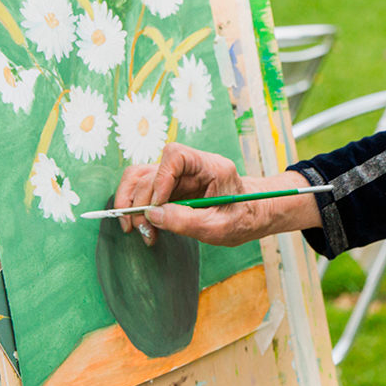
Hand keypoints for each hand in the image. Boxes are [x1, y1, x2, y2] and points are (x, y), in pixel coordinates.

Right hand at [111, 142, 321, 246]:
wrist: (252, 216)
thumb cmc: (242, 219)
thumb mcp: (219, 227)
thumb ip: (186, 220)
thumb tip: (151, 214)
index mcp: (212, 167)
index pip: (176, 155)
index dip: (160, 178)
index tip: (157, 206)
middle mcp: (193, 166)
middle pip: (152, 170)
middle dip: (141, 201)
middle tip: (142, 229)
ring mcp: (180, 176)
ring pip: (142, 177)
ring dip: (133, 203)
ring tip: (137, 229)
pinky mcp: (173, 188)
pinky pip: (146, 191)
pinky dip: (139, 209)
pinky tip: (146, 228)